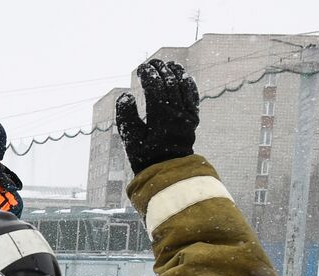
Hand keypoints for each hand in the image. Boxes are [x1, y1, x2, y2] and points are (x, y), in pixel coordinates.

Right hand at [115, 59, 198, 174]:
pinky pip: (192, 96)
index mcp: (160, 116)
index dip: (148, 75)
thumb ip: (125, 116)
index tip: (141, 68)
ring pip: (183, 86)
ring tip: (168, 64)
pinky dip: (188, 83)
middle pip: (169, 82)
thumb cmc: (145, 155)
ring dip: (176, 72)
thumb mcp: (129, 138)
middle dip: (160, 69)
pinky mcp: (192, 118)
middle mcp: (176, 113)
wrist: (166, 170)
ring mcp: (187, 115)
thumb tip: (125, 96)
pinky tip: (183, 76)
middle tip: (152, 62)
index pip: (155, 87)